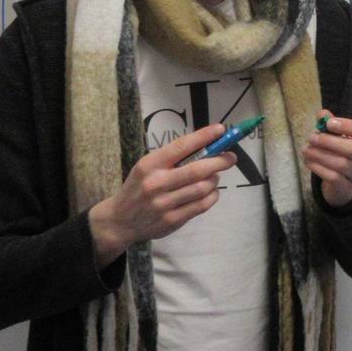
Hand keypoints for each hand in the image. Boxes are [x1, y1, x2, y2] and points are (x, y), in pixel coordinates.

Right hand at [87, 124, 234, 267]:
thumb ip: (172, 159)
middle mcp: (156, 183)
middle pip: (198, 169)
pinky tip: (211, 191)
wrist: (119, 220)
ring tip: (214, 176)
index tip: (221, 130)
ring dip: (215, 179)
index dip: (204, 136)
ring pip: (203, 188)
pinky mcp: (173, 220)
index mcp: (150, 165)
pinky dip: (212, 195)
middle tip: (231, 157)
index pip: (181, 146)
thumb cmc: (139, 187)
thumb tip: (208, 146)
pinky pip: (202, 205)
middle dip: (220, 161)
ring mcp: (164, 204)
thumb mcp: (147, 167)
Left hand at [305, 112, 351, 207]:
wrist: (343, 185)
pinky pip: (333, 177)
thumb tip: (322, 114)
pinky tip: (308, 161)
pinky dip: (318, 167)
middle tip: (312, 137)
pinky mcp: (349, 188)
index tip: (329, 123)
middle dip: (329, 141)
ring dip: (320, 155)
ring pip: (341, 164)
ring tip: (306, 149)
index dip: (349, 126)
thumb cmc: (341, 154)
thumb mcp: (338, 137)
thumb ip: (331, 124)